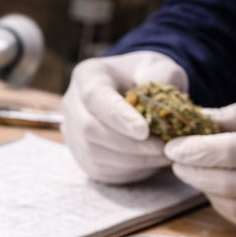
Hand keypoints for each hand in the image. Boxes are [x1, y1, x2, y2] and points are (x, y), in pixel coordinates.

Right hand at [60, 50, 188, 183]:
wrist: (135, 93)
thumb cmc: (146, 77)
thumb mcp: (159, 67)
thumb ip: (163, 74)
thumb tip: (163, 92)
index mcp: (88, 76)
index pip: (94, 97)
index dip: (117, 116)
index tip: (144, 131)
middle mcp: (72, 105)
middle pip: (90, 130)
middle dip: (128, 144)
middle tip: (162, 147)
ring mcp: (73, 133)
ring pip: (95, 154)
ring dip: (132, 160)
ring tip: (163, 154)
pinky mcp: (82, 157)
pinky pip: (101, 169)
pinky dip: (129, 169)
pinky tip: (151, 161)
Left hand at [164, 93, 235, 236]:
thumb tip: (195, 118)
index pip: (224, 153)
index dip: (192, 151)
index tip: (172, 147)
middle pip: (221, 184)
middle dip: (192, 173)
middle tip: (178, 161)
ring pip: (231, 209)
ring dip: (208, 192)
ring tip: (201, 174)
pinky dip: (229, 207)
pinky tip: (224, 191)